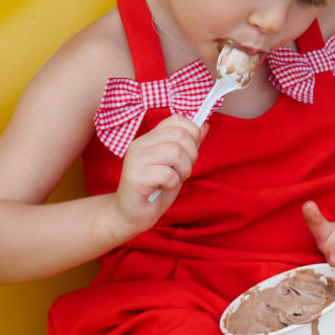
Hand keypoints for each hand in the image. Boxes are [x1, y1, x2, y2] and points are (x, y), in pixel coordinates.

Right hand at [112, 115, 204, 236]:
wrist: (130, 214)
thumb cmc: (154, 189)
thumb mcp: (176, 165)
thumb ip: (188, 145)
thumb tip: (204, 125)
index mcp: (149, 138)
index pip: (176, 120)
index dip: (192, 133)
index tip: (190, 151)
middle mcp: (140, 144)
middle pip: (180, 136)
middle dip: (191, 155)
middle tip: (182, 170)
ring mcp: (136, 160)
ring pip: (176, 152)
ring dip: (184, 170)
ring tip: (174, 179)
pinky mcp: (135, 177)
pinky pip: (167, 173)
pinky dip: (173, 182)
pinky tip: (163, 187)